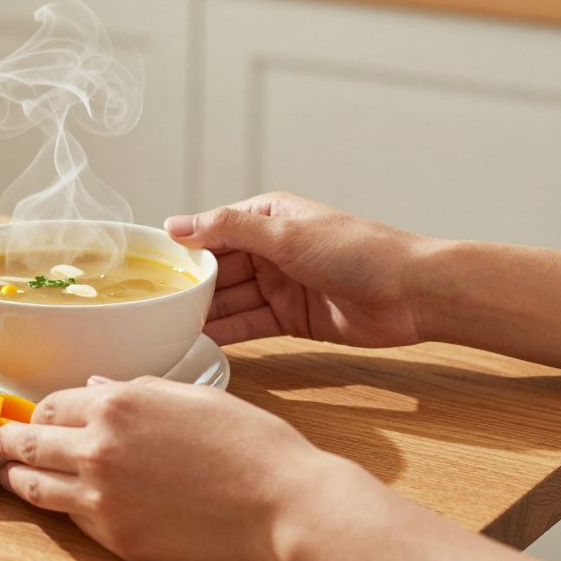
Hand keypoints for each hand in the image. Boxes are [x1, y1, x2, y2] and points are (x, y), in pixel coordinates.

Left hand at [0, 377, 560, 560]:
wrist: (284, 505)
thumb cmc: (252, 446)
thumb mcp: (194, 398)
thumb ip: (138, 392)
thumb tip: (100, 389)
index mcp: (118, 402)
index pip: (56, 403)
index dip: (43, 409)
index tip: (37, 414)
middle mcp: (98, 446)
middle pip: (33, 441)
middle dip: (12, 440)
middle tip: (0, 440)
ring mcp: (102, 494)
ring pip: (36, 485)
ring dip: (17, 476)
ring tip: (6, 473)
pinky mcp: (115, 535)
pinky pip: (70, 518)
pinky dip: (55, 506)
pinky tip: (51, 502)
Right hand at [165, 192, 427, 347]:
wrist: (414, 294)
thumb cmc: (358, 251)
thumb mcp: (286, 235)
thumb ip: (228, 229)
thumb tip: (176, 224)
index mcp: (266, 218)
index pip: (211, 232)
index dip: (180, 250)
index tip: (145, 268)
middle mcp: (269, 250)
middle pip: (216, 270)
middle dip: (187, 287)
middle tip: (151, 307)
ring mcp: (280, 285)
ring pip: (230, 300)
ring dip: (203, 314)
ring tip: (166, 328)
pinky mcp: (291, 318)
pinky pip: (249, 325)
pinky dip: (226, 334)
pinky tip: (198, 342)